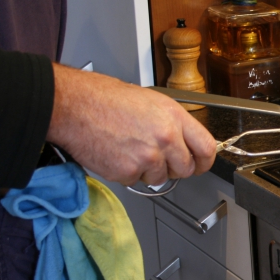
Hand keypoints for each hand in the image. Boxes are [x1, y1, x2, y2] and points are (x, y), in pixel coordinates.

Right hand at [46, 64, 215, 185]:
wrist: (74, 105)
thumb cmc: (105, 99)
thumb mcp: (151, 101)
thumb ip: (173, 124)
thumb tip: (185, 141)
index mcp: (174, 117)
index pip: (206, 147)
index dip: (205, 161)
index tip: (201, 164)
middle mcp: (166, 137)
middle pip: (186, 169)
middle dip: (175, 168)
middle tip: (159, 159)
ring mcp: (148, 156)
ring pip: (161, 178)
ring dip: (149, 170)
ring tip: (131, 149)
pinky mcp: (129, 171)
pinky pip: (136, 181)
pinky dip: (127, 173)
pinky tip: (117, 154)